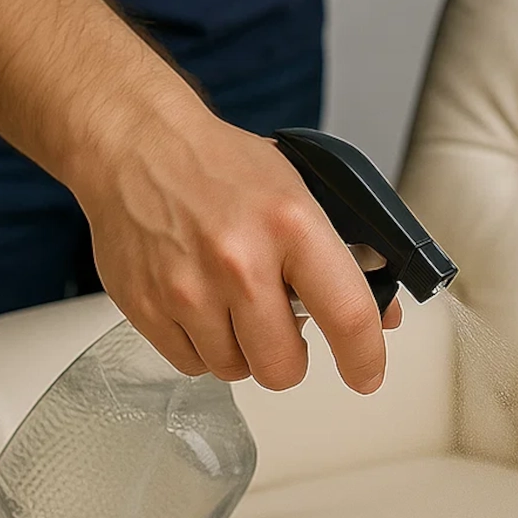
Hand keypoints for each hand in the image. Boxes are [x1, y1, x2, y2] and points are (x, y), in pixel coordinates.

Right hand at [71, 107, 399, 392]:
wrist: (137, 143)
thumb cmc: (221, 164)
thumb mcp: (301, 189)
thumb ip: (343, 255)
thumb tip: (380, 316)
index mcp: (291, 225)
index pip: (347, 314)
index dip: (365, 357)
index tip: (367, 375)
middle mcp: (239, 261)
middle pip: (282, 366)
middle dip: (291, 358)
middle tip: (285, 331)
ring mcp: (188, 288)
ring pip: (235, 370)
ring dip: (243, 351)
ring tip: (236, 306)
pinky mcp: (145, 305)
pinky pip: (190, 364)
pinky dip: (203, 347)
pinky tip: (204, 307)